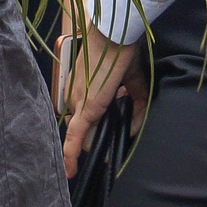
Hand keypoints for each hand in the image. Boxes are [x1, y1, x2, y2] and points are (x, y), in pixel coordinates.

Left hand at [54, 0, 145, 178]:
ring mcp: (77, 103)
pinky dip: (71, 154)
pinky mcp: (85, 108)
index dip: (92, 134)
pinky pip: (75, 136)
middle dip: (95, 142)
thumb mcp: (134, 83)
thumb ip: (135, 107)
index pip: (82, 120)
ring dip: (94, 146)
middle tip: (111, 152)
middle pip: (82, 130)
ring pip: (82, 135)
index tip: (103, 146)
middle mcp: (75, 98)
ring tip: (109, 155)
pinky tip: (71, 171)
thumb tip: (133, 129)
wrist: (114, 35)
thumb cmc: (122, 53)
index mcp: (82, 90)